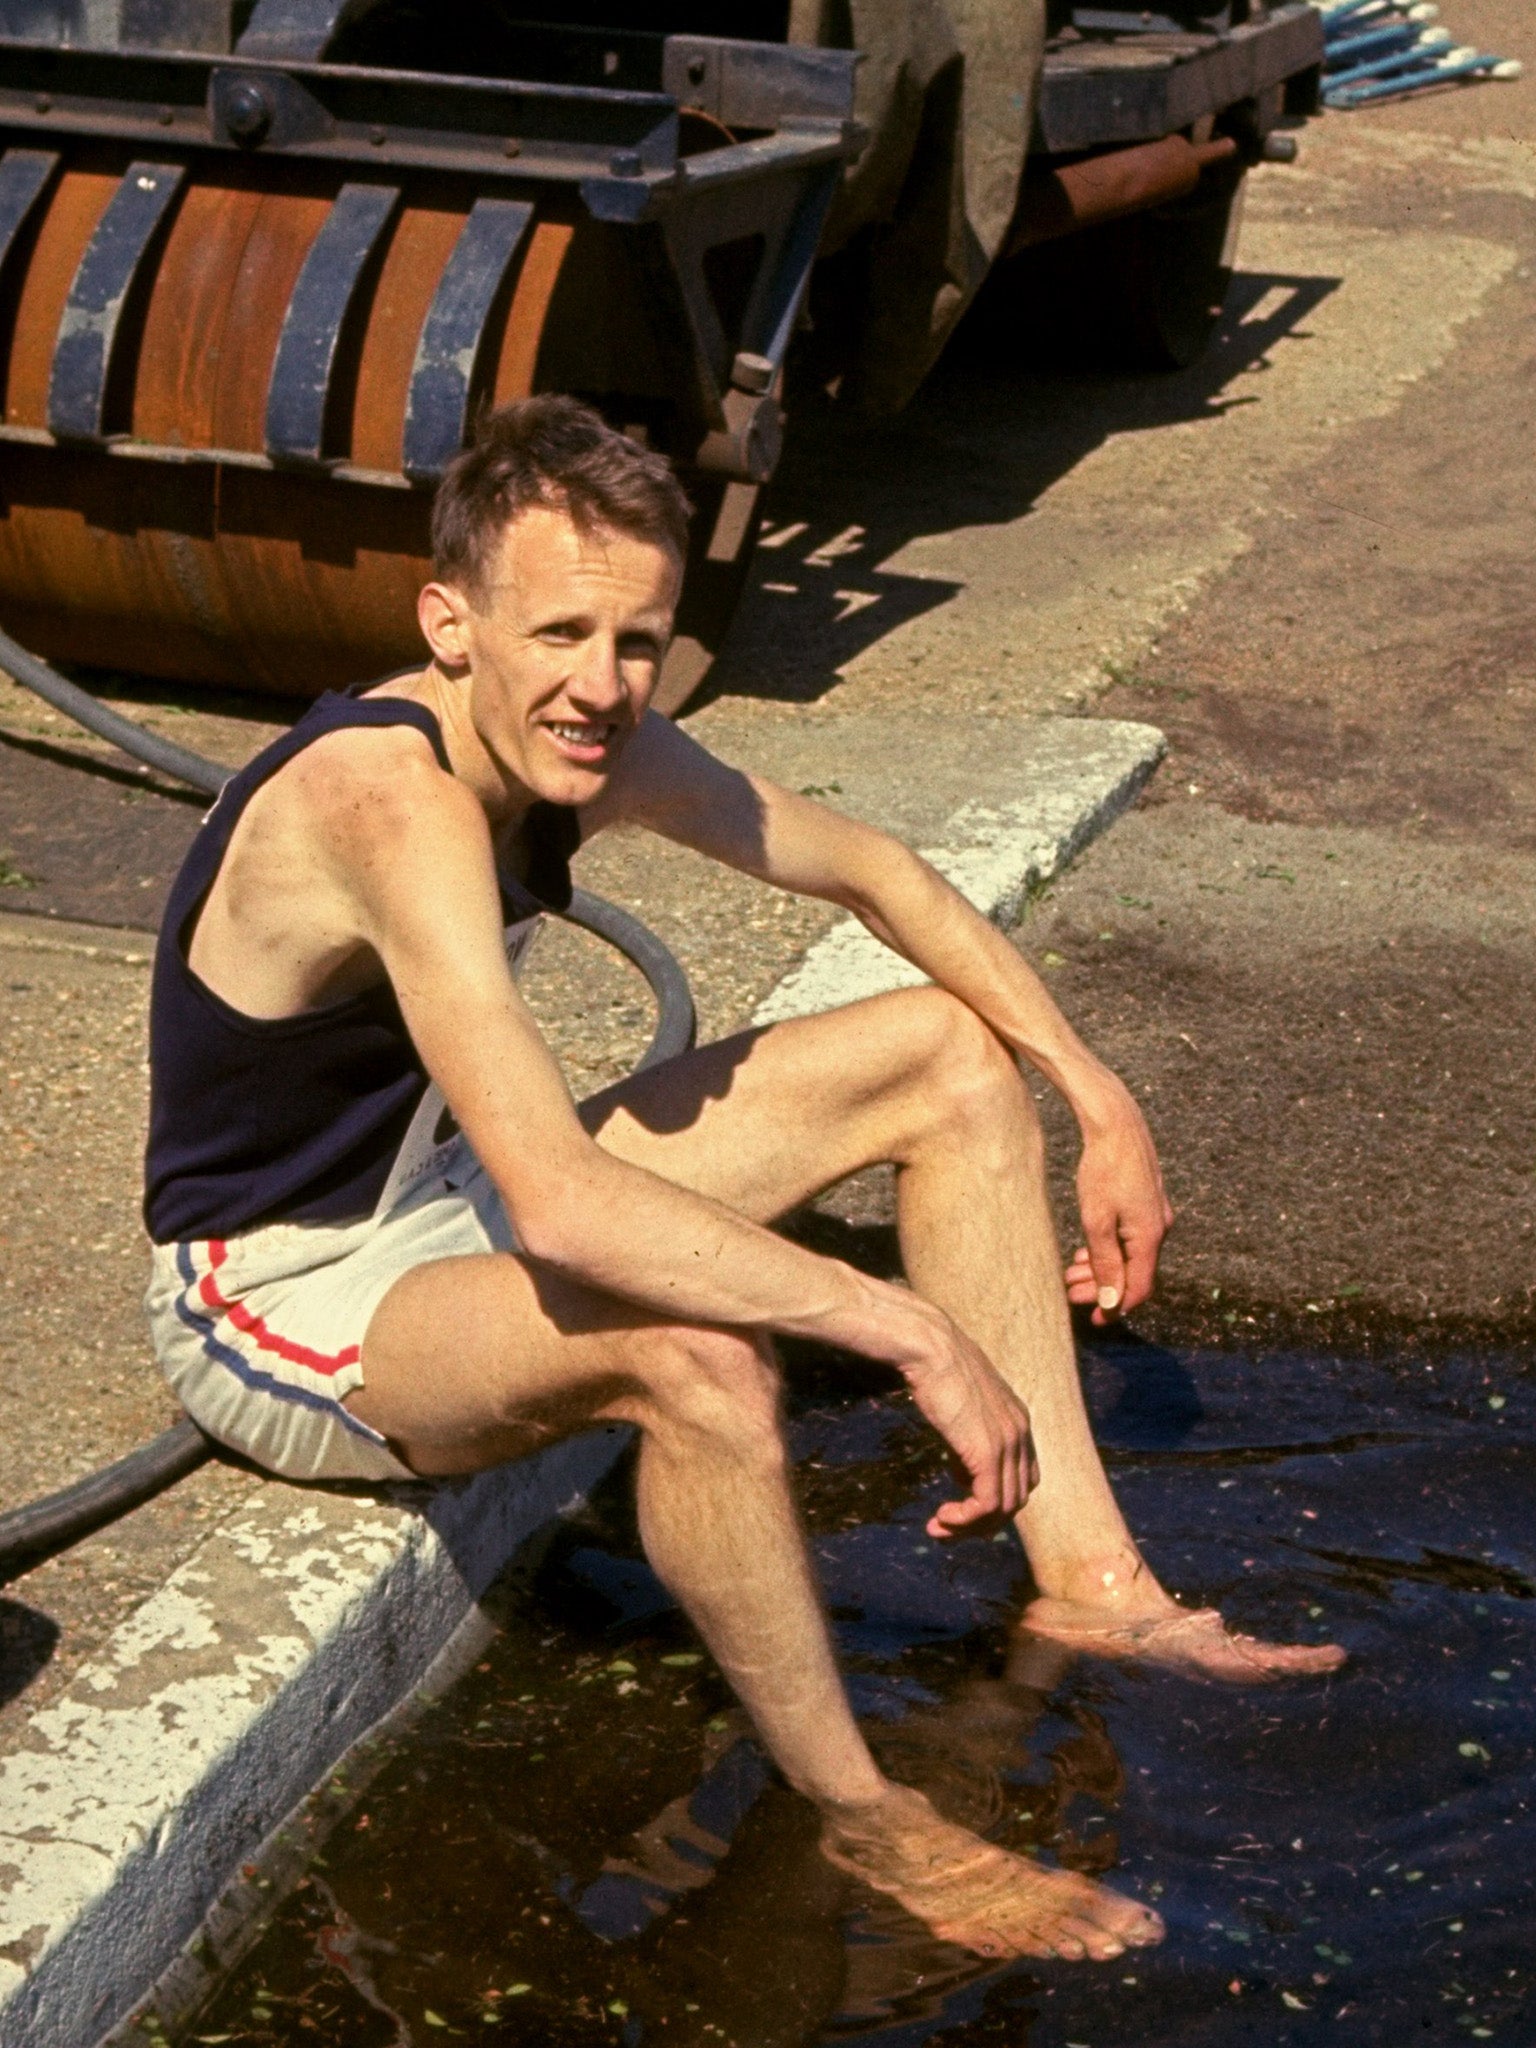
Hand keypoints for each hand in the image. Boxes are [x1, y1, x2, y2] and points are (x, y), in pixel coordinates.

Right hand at [893, 1300, 1038, 1538]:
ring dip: (970, 1527)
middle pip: (1016, 1498)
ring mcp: (1008, 1443)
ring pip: (1003, 1508)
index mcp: (1018, 1420)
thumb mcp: (960, 1403)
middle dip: (983, 1521)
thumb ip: (969, 1434)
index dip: (995, 1497)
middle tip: (946, 1527)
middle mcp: (1021, 1433)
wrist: (929, 1344)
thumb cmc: (934, 1365)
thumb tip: (960, 1466)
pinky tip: (942, 1517)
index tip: (959, 1500)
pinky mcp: (988, 1452)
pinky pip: (987, 1504)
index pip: (1022, 1477)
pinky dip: (965, 1520)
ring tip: (939, 1528)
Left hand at [1065, 1077, 1172, 1324]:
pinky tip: (1086, 1250)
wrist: (1115, 1123)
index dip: (1117, 1307)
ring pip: (1130, 1254)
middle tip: (1070, 1293)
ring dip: (1102, 1268)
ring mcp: (1155, 1213)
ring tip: (1071, 1274)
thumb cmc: (1103, 1169)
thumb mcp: (1097, 1221)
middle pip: (1134, 1272)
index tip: (1094, 1320)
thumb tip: (1113, 1300)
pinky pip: (1130, 1237)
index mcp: (1150, 1236)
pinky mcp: (1146, 1201)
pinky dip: (1109, 1248)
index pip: (1139, 1287)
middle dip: (1102, 1287)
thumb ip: (1106, 1262)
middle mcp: (1160, 1228)